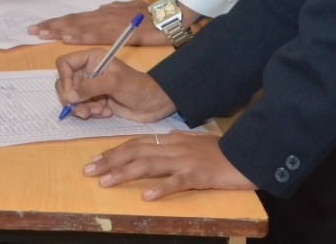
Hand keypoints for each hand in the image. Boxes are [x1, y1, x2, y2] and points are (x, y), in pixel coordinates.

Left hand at [31, 0, 166, 44]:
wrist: (166, 15)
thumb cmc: (150, 14)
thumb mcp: (128, 10)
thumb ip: (113, 11)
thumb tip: (102, 10)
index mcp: (103, 14)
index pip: (76, 18)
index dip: (58, 22)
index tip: (41, 26)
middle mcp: (101, 17)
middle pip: (72, 21)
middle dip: (51, 26)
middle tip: (32, 30)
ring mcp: (107, 23)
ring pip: (78, 26)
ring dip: (59, 30)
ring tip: (42, 33)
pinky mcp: (116, 32)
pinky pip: (94, 34)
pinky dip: (79, 35)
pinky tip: (67, 37)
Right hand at [54, 48, 176, 121]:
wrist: (155, 103)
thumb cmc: (137, 87)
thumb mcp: (114, 83)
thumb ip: (90, 87)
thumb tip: (68, 96)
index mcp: (92, 59)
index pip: (64, 63)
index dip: (64, 78)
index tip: (72, 94)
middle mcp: (88, 71)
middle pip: (65, 84)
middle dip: (73, 99)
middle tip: (84, 110)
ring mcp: (91, 88)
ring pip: (72, 99)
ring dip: (83, 108)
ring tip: (101, 111)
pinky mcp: (96, 102)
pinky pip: (82, 108)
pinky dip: (92, 113)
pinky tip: (107, 113)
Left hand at [84, 132, 256, 200]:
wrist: (246, 156)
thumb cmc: (221, 152)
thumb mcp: (193, 144)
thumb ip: (174, 145)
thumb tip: (155, 146)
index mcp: (171, 140)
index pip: (136, 144)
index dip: (114, 152)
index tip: (94, 161)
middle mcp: (174, 147)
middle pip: (136, 151)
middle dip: (110, 161)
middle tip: (89, 171)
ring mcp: (185, 161)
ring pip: (150, 164)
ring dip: (126, 173)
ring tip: (106, 182)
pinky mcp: (199, 176)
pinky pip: (177, 182)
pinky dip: (161, 188)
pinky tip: (147, 196)